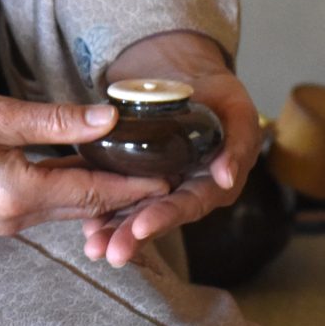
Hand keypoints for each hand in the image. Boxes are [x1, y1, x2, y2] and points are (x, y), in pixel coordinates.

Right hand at [0, 82, 170, 234]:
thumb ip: (58, 121)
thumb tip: (110, 120)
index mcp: (18, 194)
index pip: (94, 192)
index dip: (135, 186)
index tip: (171, 179)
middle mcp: (15, 218)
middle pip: (87, 208)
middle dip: (127, 196)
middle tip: (167, 177)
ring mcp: (5, 223)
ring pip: (69, 210)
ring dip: (102, 196)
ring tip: (138, 174)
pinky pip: (48, 208)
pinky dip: (73, 193)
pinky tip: (87, 174)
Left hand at [81, 32, 260, 266]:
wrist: (183, 74)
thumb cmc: (216, 94)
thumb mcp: (237, 110)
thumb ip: (239, 141)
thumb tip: (227, 177)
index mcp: (213, 183)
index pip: (189, 205)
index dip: (165, 217)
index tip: (142, 227)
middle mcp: (185, 192)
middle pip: (158, 217)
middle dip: (134, 236)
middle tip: (112, 251)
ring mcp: (157, 188)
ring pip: (134, 213)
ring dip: (114, 232)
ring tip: (93, 246)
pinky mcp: (133, 179)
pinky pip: (116, 197)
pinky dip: (101, 210)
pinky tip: (85, 225)